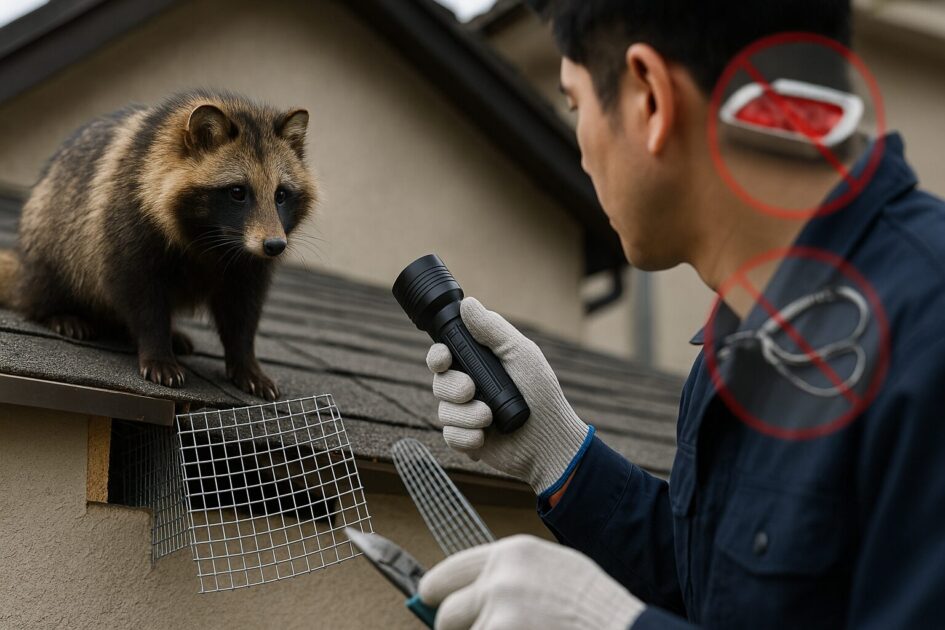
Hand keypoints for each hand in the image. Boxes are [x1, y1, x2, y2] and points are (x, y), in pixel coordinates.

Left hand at [419, 535, 644, 629]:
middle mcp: (499, 581)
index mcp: (510, 554)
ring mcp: (500, 617)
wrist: (623, 629)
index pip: (445, 575)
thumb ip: (506, 575)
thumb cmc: (592, 605)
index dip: (436, 597)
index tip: (434, 607)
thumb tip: (466, 595)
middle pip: (445, 615)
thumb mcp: (548, 568)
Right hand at [426, 297, 590, 493]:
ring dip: (466, 415)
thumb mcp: (520, 354)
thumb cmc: (540, 393)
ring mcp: (466, 414)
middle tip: (470, 390)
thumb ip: (493, 329)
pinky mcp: (467, 439)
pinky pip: (449, 436)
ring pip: (443, 411)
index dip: (437, 355)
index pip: (444, 355)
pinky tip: (484, 438)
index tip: (443, 358)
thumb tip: (467, 303)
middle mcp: (469, 387)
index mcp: (479, 364)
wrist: (549, 440)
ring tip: (489, 419)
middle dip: (452, 387)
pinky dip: (466, 437)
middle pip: (439, 382)